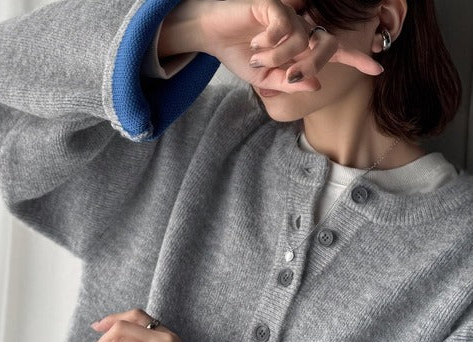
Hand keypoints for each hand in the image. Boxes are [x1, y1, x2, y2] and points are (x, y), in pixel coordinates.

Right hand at [200, 0, 383, 92]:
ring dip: (279, 58)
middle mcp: (300, 28)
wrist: (211, 35)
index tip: (377, 68)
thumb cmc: (238, 54)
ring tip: (258, 57)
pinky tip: (256, 43)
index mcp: (300, 47)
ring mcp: (289, 15)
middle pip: (325, 46)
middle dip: (312, 66)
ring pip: (303, 40)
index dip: (356, 58)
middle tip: (288, 76)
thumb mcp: (264, 78)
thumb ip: (289, 83)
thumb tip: (316, 84)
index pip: (333, 52)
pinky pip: (286, 27)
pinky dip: (271, 43)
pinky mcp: (275, 5)